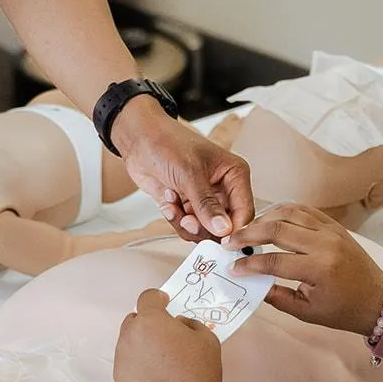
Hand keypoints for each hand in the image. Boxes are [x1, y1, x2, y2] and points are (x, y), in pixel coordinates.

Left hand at [112, 98, 254, 239]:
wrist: (138, 139)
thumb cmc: (166, 142)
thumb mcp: (189, 173)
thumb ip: (206, 204)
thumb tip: (224, 230)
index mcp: (234, 175)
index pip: (244, 212)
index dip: (234, 231)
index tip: (219, 242)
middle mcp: (223, 189)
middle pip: (225, 227)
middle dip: (203, 227)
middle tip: (186, 219)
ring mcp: (205, 200)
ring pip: (204, 231)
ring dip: (185, 223)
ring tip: (172, 204)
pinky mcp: (187, 207)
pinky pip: (187, 227)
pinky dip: (175, 219)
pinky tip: (167, 201)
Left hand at [114, 289, 222, 381]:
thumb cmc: (196, 372)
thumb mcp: (207, 340)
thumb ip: (191, 324)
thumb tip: (178, 324)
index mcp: (151, 320)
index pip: (148, 297)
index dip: (157, 299)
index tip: (164, 304)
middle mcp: (131, 334)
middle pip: (136, 319)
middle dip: (148, 324)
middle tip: (164, 337)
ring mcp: (122, 356)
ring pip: (130, 341)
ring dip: (142, 344)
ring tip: (159, 361)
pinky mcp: (119, 377)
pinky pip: (128, 362)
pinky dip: (137, 364)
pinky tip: (153, 376)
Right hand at [225, 204, 382, 335]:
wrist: (378, 298)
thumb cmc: (343, 310)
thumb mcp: (307, 312)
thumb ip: (277, 296)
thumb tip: (250, 282)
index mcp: (319, 269)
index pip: (274, 262)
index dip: (249, 264)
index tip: (233, 267)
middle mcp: (324, 244)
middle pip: (277, 229)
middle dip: (249, 234)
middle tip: (229, 241)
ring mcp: (330, 230)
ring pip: (289, 212)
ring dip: (263, 218)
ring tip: (245, 229)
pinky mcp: (333, 224)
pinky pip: (303, 209)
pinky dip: (283, 210)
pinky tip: (268, 218)